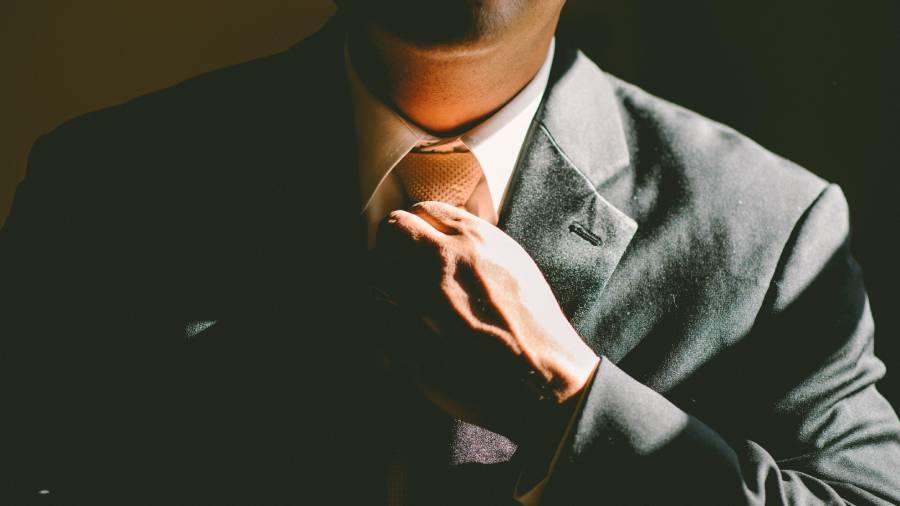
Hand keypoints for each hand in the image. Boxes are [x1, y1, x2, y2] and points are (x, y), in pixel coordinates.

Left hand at [371, 201, 598, 440]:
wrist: (540, 377)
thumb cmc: (534, 324)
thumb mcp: (514, 263)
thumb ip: (474, 242)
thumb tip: (444, 233)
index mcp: (471, 240)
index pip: (420, 211)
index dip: (417, 225)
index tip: (417, 238)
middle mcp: (439, 263)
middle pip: (390, 235)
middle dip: (393, 246)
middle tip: (401, 263)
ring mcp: (417, 302)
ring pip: (375, 275)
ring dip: (385, 284)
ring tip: (402, 299)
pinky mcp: (404, 341)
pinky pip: (373, 319)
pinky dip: (381, 322)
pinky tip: (400, 330)